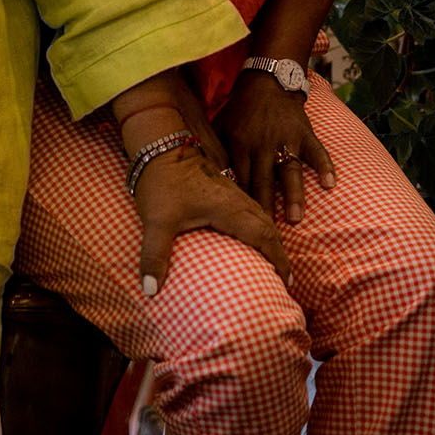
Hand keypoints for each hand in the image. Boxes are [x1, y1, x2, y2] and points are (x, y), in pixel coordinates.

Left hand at [132, 144, 290, 294]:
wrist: (157, 142)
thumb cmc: (159, 181)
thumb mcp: (155, 221)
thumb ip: (154, 256)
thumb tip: (148, 291)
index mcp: (228, 207)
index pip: (264, 235)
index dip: (278, 258)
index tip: (286, 280)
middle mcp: (235, 198)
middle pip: (269, 225)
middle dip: (279, 251)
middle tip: (284, 277)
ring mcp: (230, 190)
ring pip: (261, 214)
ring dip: (270, 237)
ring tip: (272, 260)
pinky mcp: (221, 186)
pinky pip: (250, 208)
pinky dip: (258, 225)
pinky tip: (249, 235)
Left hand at [216, 73, 335, 223]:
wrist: (266, 81)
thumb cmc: (240, 110)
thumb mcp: (221, 126)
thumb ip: (215, 153)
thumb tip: (204, 183)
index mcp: (239, 143)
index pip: (240, 178)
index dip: (242, 202)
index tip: (242, 227)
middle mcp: (262, 143)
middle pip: (263, 180)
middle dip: (266, 206)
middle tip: (269, 234)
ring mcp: (286, 138)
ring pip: (290, 169)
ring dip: (293, 194)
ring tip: (295, 218)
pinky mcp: (304, 132)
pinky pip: (317, 151)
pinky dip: (325, 166)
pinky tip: (330, 184)